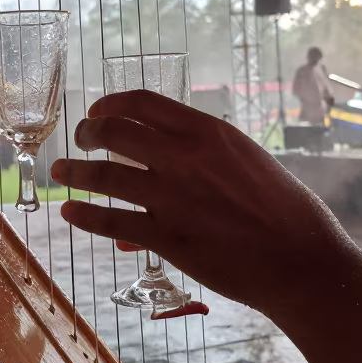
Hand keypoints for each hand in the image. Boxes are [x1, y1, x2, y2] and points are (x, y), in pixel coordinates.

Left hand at [52, 90, 358, 313]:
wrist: (301, 259)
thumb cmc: (286, 209)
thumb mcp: (248, 160)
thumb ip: (207, 154)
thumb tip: (173, 157)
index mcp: (208, 132)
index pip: (144, 103)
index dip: (112, 102)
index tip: (98, 109)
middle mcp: (184, 157)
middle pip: (115, 132)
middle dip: (88, 132)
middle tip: (80, 139)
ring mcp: (171, 197)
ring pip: (105, 175)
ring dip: (75, 171)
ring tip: (60, 172)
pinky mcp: (166, 237)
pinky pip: (111, 221)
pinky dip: (85, 215)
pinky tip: (70, 212)